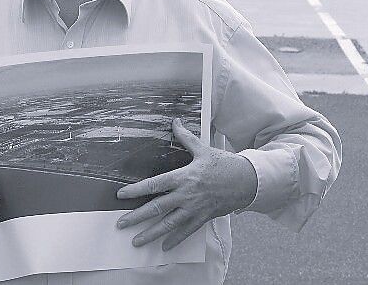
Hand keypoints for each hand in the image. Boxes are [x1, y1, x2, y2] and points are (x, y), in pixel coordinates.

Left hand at [115, 118, 256, 250]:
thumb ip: (186, 137)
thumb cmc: (224, 164)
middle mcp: (186, 195)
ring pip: (168, 224)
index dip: (136, 190)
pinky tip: (164, 247)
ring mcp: (194, 208)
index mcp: (184, 177)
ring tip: (136, 241)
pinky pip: (186, 231)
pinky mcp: (203, 217)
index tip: (121, 195)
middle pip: (157, 208)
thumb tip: (175, 121)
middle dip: (137, 217)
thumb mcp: (203, 149)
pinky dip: (175, 240)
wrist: (246, 180)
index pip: (154, 184)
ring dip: (151, 234)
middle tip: (120, 224)